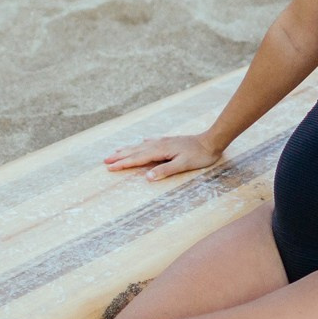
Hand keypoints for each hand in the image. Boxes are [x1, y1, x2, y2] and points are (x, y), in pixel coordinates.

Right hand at [102, 133, 221, 181]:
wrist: (212, 141)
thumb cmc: (199, 155)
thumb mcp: (183, 165)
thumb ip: (165, 170)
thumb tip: (147, 177)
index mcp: (160, 151)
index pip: (137, 159)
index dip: (123, 164)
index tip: (110, 168)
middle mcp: (159, 144)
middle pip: (135, 151)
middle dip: (120, 156)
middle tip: (105, 161)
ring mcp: (163, 141)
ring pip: (141, 145)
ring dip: (127, 149)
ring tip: (116, 151)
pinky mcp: (169, 141)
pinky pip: (151, 141)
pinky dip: (142, 143)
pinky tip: (141, 141)